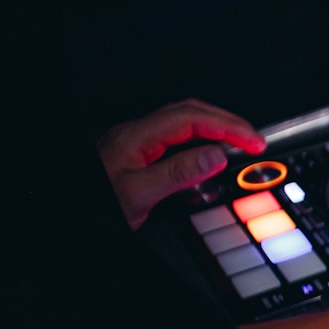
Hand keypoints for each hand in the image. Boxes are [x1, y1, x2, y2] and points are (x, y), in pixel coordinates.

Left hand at [97, 98, 266, 229]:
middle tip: (254, 141)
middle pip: (190, 113)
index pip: (192, 119)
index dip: (228, 126)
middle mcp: (137, 134)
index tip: (253, 142)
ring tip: (239, 145)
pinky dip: (201, 144)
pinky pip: (176, 141)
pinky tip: (210, 158)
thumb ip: (178, 173)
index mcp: (137, 136)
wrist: (73, 215)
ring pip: (184, 124)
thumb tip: (216, 155)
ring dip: (215, 130)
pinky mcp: (139, 157)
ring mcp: (137, 144)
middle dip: (227, 122)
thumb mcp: (139, 194)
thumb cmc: (97, 205)